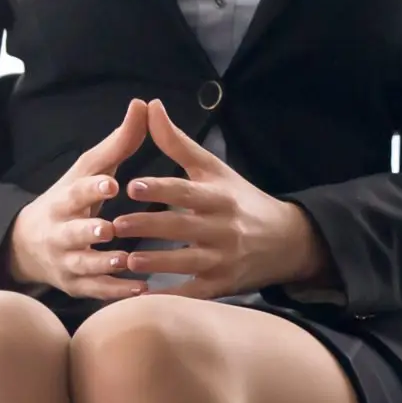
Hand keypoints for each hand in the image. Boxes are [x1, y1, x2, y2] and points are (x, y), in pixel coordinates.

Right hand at [5, 99, 150, 299]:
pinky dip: (115, 291)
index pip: (77, 192)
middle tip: (109, 229)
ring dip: (102, 264)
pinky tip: (140, 290)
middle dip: (88, 230)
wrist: (30, 245)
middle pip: (72, 232)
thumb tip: (143, 104)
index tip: (112, 182)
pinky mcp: (75, 284)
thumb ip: (118, 143)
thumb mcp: (89, 171)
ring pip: (82, 265)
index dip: (92, 188)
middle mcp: (61, 232)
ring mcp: (66, 261)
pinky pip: (94, 290)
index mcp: (64, 201)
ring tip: (125, 261)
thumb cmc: (71, 200)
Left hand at [113, 100, 332, 299]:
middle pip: (182, 227)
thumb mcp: (215, 169)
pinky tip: (142, 296)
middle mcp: (223, 227)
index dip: (160, 189)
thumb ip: (178, 142)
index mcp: (219, 196)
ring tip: (126, 260)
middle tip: (115, 225)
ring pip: (186, 262)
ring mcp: (223, 258)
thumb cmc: (241, 200)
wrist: (286, 241)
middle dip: (149, 227)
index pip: (186, 191)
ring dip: (156, 262)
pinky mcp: (221, 285)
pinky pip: (192, 292)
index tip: (131, 186)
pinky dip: (169, 296)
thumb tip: (150, 106)